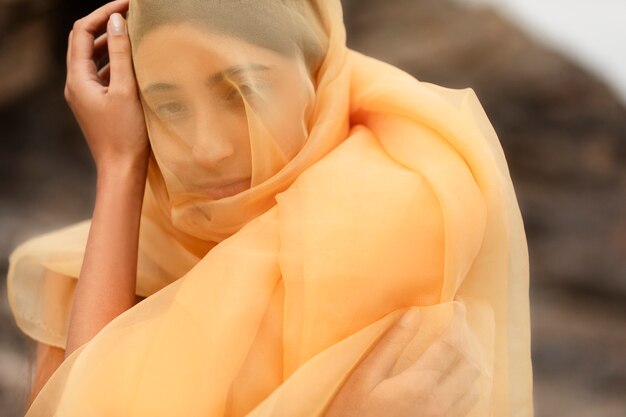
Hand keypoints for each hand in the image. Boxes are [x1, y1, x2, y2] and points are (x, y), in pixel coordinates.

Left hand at [64, 0, 148, 173]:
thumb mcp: (126, 89)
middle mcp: (76, 85)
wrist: (122, 170)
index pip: (82, 32)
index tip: (129, 5)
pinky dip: (115, 63)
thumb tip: (117, 21)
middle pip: (84, 42)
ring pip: (94, 59)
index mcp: (77, 79)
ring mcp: (85, 96)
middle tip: (133, 16)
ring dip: (111, 44)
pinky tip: (133, 64)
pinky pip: (102, 75)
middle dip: (106, 25)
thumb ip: (120, 53)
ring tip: (135, 35)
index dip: (103, 13)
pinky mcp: (96, 105)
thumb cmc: (126, 134)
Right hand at [324, 309, 480, 416]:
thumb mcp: (365, 375)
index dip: (458, 321)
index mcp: (419, 384)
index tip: (457, 306)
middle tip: (459, 322)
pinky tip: (457, 375)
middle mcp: (439, 402)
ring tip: (461, 344)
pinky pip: (469, 403)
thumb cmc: (353, 411)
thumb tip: (413, 313)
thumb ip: (391, 343)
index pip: (451, 344)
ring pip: (476, 385)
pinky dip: (471, 382)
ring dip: (473, 360)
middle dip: (469, 337)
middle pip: (470, 364)